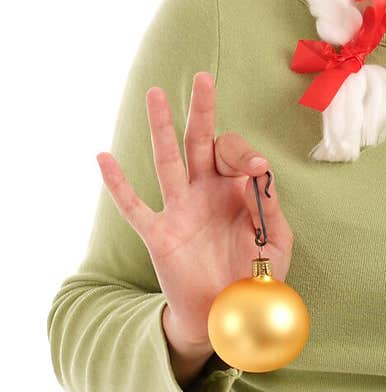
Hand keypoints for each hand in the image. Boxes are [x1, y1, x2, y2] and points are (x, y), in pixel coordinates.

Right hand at [96, 71, 293, 352]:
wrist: (228, 313)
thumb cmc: (255, 275)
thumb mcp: (275, 241)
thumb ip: (270, 208)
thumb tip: (258, 174)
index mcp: (235, 190)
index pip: (236, 154)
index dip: (245, 154)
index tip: (256, 168)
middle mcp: (205, 192)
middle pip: (200, 142)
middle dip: (202, 110)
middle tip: (203, 77)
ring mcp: (179, 209)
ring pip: (168, 160)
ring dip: (161, 127)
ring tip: (155, 93)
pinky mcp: (159, 234)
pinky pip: (134, 206)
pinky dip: (118, 183)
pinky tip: (103, 157)